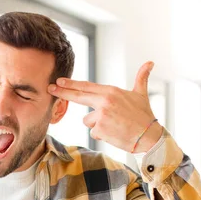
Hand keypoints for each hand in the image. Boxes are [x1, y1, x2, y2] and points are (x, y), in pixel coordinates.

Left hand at [48, 61, 162, 152]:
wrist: (149, 136)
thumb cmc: (144, 116)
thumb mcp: (141, 94)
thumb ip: (142, 78)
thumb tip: (150, 62)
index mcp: (111, 92)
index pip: (86, 86)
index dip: (71, 84)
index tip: (59, 81)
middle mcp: (104, 101)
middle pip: (78, 96)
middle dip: (62, 92)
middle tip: (50, 88)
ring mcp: (101, 116)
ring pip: (88, 121)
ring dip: (97, 124)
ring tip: (114, 125)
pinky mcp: (100, 129)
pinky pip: (94, 132)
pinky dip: (102, 134)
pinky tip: (114, 133)